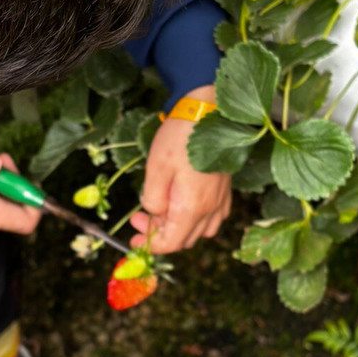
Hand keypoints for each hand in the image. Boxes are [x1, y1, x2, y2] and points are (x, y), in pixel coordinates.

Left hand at [129, 86, 231, 253]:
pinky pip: (214, 218)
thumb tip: (153, 213)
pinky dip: (198, 220)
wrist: (207, 112)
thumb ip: (153, 198)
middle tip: (141, 216)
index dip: (149, 244)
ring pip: (201, 231)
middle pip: (185, 239)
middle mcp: (210, 209)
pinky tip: (184, 204)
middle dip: (160, 234)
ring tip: (162, 209)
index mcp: (191, 208)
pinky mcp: (225, 190)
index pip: (171, 243)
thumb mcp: (156, 168)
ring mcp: (221, 200)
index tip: (133, 237)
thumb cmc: (179, 138)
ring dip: (180, 228)